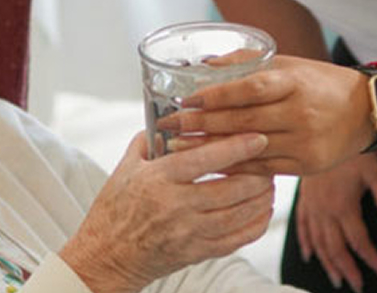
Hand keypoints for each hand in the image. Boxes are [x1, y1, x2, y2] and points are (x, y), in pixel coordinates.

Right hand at [59, 131, 273, 292]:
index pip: (204, 160)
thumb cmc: (114, 209)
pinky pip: (236, 240)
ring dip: (260, 199)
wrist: (106, 255)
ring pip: (238, 215)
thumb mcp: (125, 167)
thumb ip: (149, 141)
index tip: (258, 138)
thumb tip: (169, 121)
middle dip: (258, 174)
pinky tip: (262, 212)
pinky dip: (255, 225)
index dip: (235, 148)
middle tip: (270, 161)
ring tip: (269, 184)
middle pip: (230, 189)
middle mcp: (176, 206)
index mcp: (158, 179)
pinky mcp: (196, 253)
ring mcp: (188, 233)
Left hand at [165, 55, 373, 175]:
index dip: (215, 95)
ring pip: (249, 148)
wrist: (367, 112)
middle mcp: (300, 113)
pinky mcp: (307, 166)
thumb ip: (247, 62)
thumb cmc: (319, 82)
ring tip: (179, 147)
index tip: (187, 98)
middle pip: (243, 121)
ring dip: (211, 149)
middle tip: (170, 124)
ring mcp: (305, 143)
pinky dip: (235, 166)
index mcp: (294, 83)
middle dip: (201, 124)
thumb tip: (205, 64)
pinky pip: (264, 169)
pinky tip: (210, 164)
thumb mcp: (288, 62)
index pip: (249, 89)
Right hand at [296, 154, 376, 292]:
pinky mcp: (303, 196)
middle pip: (335, 247)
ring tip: (336, 279)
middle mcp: (324, 209)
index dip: (372, 258)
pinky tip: (309, 255)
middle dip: (347, 269)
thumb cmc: (352, 146)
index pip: (358, 241)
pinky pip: (301, 225)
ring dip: (327, 262)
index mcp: (342, 204)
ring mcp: (311, 204)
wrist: (322, 127)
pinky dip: (305, 242)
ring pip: (317, 241)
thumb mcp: (375, 170)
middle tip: (357, 286)